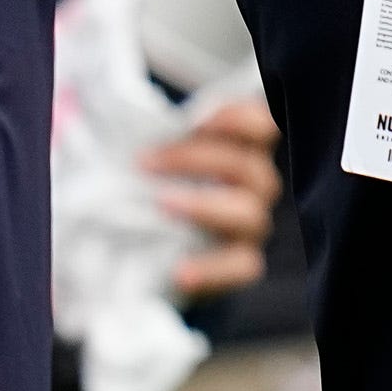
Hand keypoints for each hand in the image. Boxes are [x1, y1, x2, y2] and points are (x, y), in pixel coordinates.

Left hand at [149, 93, 281, 298]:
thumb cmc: (157, 185)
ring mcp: (250, 226)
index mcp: (244, 149)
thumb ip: (161, 138)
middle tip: (145, 163)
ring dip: (203, 206)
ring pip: (248, 213)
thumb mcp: (160, 155)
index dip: (237, 119)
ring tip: (161, 204)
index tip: (195, 120)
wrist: (150, 248)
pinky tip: (180, 271)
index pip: (261, 126)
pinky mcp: (240, 263)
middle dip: (195, 159)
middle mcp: (256, 185)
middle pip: (247, 167)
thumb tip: (130, 124)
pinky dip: (212, 268)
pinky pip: (241, 267)